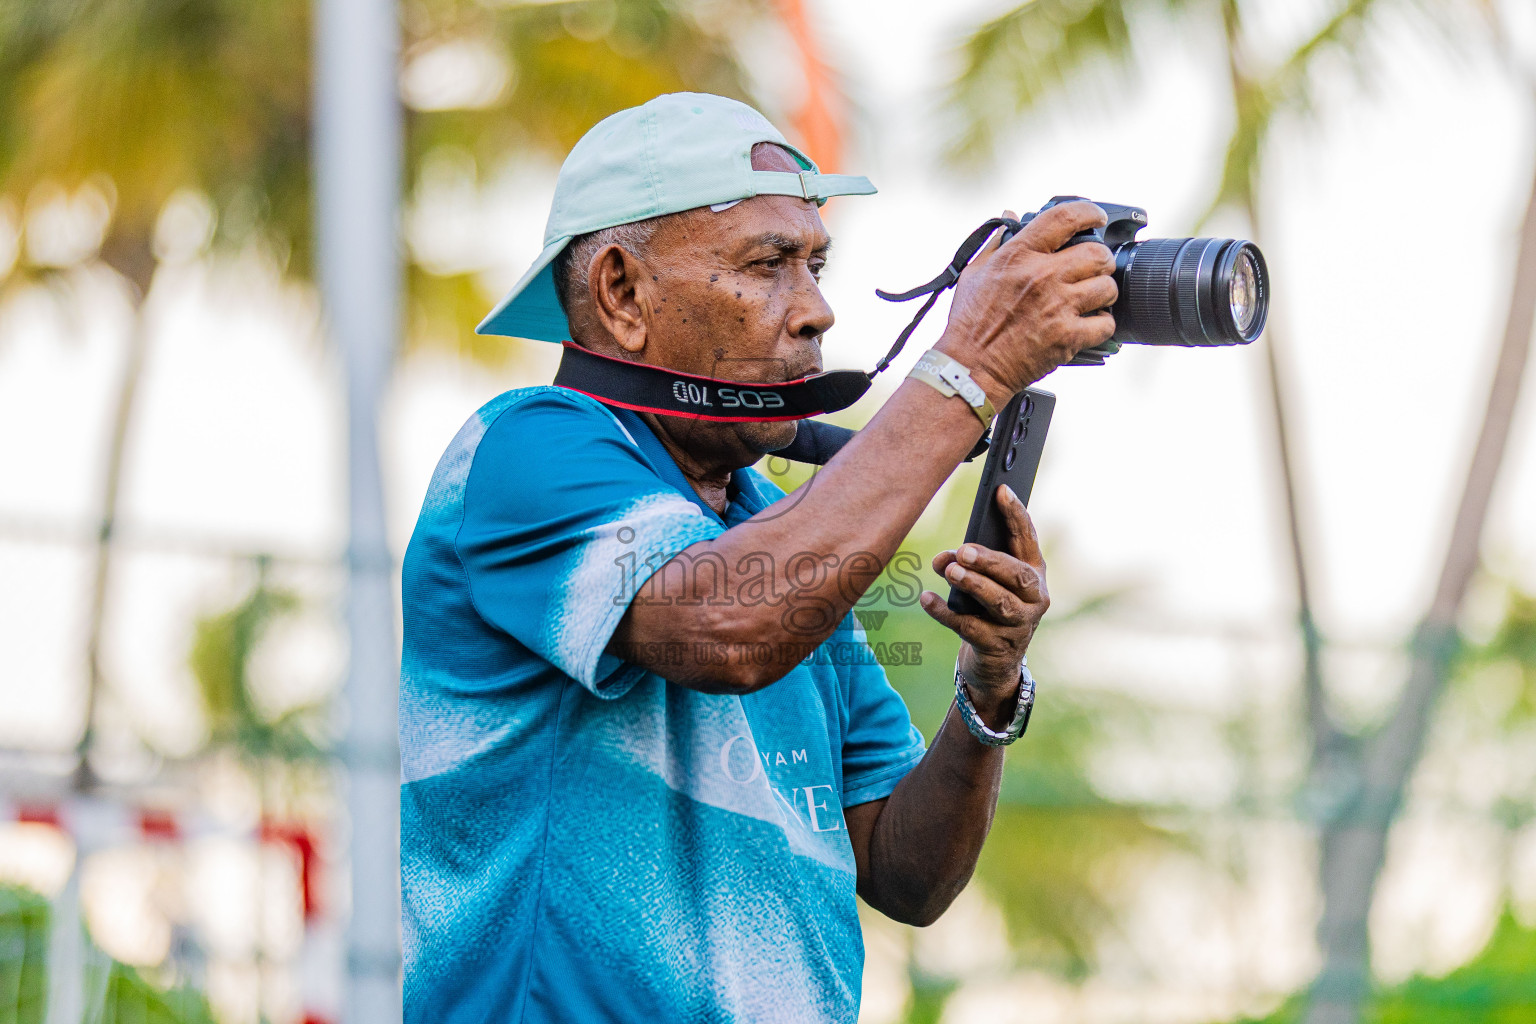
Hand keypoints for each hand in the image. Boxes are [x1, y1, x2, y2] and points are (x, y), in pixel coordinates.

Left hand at [918, 485, 1048, 719]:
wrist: (995, 661)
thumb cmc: (988, 608)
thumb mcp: (981, 581)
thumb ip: (965, 564)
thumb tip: (942, 560)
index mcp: (1034, 572)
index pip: (1027, 539)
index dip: (1016, 514)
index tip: (1001, 490)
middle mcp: (1035, 598)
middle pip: (1017, 575)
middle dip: (990, 560)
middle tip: (963, 550)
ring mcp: (1020, 625)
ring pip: (1000, 602)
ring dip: (974, 585)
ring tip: (949, 571)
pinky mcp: (999, 647)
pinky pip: (970, 627)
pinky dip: (945, 612)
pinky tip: (927, 599)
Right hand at [936, 200, 1118, 404]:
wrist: (970, 367)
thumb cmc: (970, 323)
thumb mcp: (975, 273)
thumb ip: (996, 242)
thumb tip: (1011, 216)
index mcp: (1020, 255)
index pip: (1066, 217)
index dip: (1089, 212)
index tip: (1096, 218)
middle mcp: (1042, 276)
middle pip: (1098, 254)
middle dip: (1101, 260)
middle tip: (1094, 268)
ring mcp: (1058, 307)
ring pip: (1108, 288)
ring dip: (1104, 292)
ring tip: (1093, 298)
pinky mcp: (1068, 337)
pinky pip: (1106, 324)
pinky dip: (1102, 325)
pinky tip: (1090, 324)